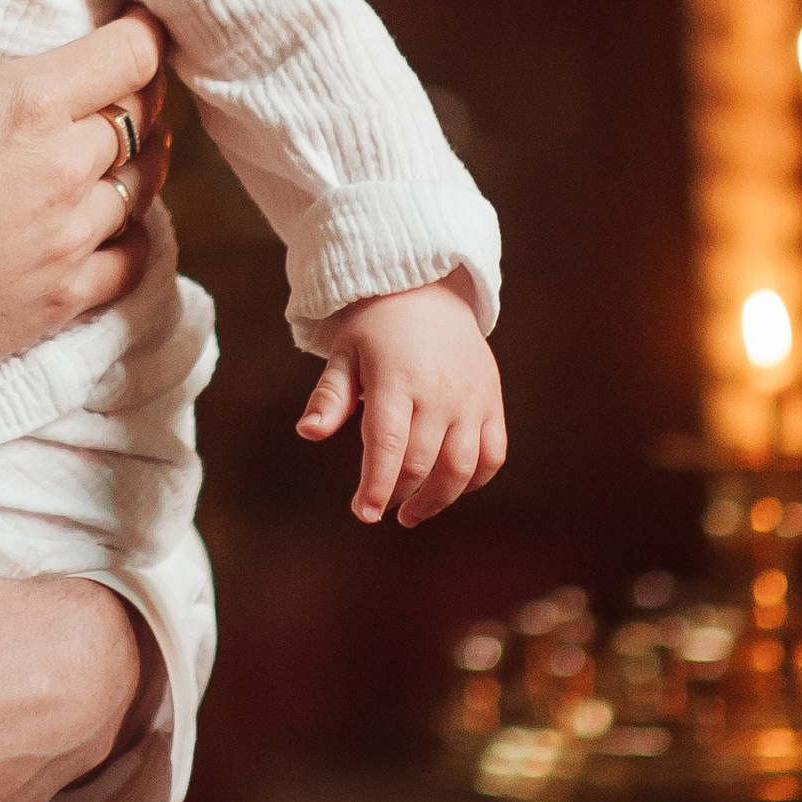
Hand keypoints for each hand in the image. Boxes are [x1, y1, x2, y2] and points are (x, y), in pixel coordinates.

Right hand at [0, 0, 165, 413]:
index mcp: (29, 108)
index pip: (133, 56)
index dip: (140, 34)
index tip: (130, 26)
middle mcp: (66, 174)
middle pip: (143, 119)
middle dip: (136, 93)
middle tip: (115, 80)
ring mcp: (69, 243)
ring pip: (144, 187)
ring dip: (138, 158)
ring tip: (117, 142)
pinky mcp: (59, 302)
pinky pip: (132, 260)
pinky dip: (133, 234)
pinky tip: (111, 222)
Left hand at [299, 275, 506, 525]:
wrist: (428, 288)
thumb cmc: (376, 325)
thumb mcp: (344, 351)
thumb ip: (330, 395)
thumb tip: (307, 432)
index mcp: (397, 377)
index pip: (388, 444)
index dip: (377, 485)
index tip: (364, 513)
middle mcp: (440, 390)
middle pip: (422, 462)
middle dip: (398, 494)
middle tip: (378, 508)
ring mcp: (471, 397)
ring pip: (462, 467)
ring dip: (437, 499)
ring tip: (411, 512)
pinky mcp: (492, 400)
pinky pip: (493, 454)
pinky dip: (474, 480)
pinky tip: (448, 488)